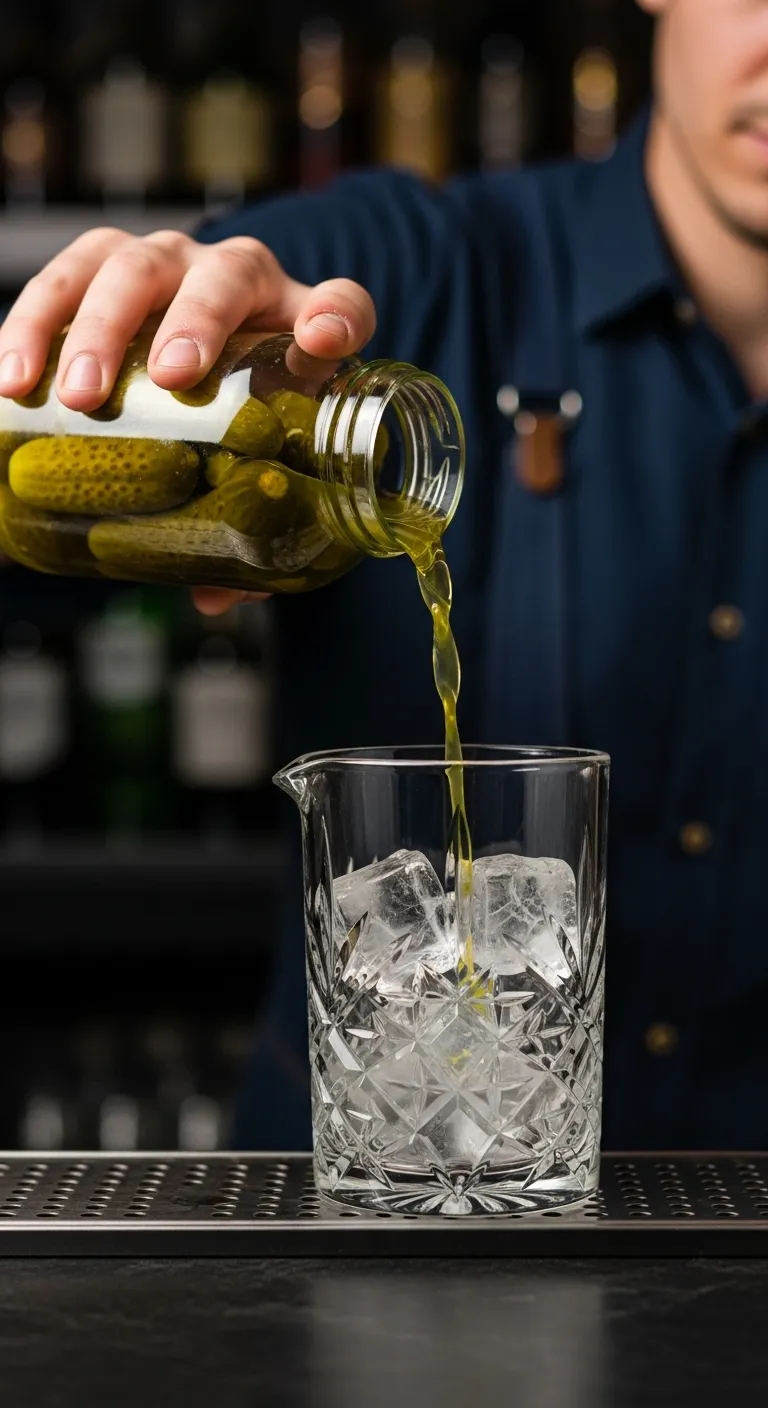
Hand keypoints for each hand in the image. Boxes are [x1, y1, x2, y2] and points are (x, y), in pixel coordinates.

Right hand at [0, 227, 376, 613]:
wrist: (187, 359)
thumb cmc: (233, 414)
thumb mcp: (250, 464)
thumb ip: (248, 526)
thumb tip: (221, 594)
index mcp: (297, 323)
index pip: (340, 308)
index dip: (335, 320)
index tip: (320, 342)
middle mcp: (233, 278)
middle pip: (223, 274)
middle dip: (194, 321)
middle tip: (168, 380)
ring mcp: (163, 265)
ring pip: (132, 263)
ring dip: (99, 324)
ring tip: (74, 394)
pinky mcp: (97, 267)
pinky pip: (63, 279)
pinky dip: (32, 324)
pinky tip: (10, 378)